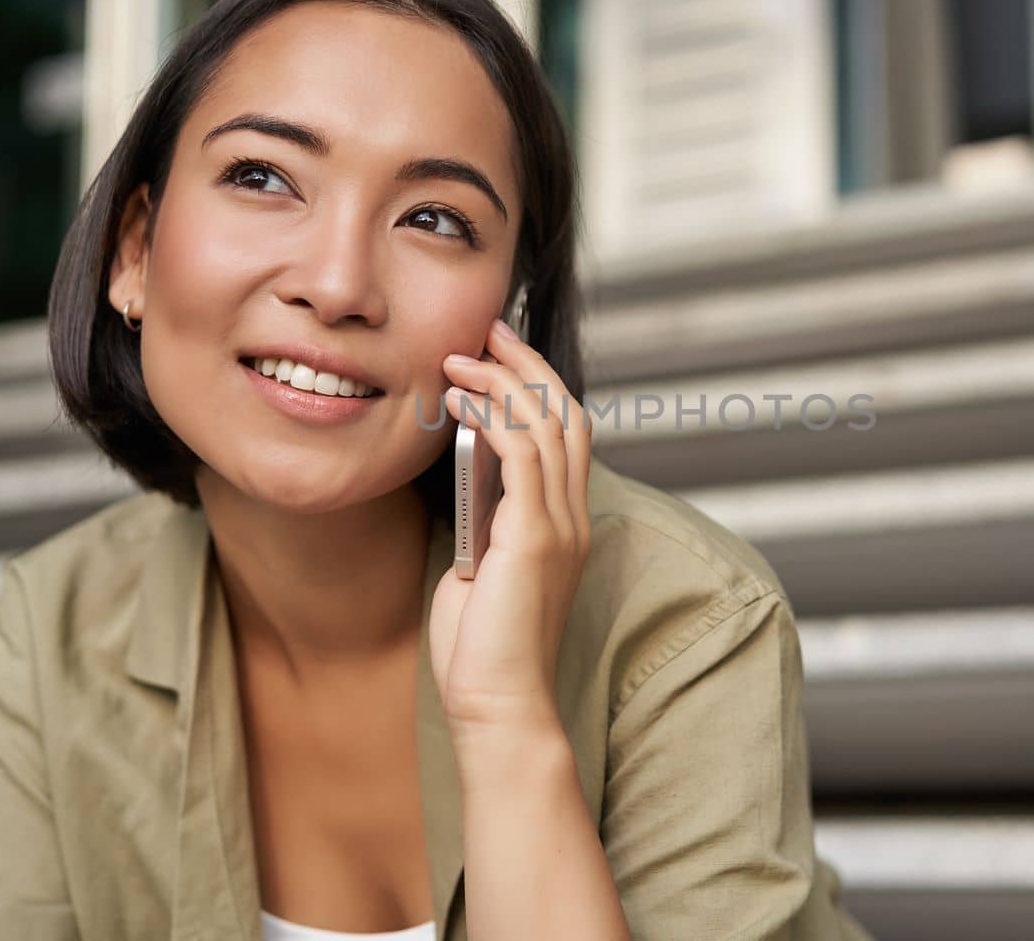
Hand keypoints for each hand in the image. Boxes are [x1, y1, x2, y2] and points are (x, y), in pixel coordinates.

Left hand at [432, 317, 591, 734]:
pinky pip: (524, 456)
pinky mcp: (533, 539)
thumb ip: (484, 521)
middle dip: (527, 364)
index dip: (538, 384)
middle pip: (566, 414)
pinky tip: (461, 401)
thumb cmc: (481, 648)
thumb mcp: (480, 568)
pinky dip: (494, 417)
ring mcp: (560, 527)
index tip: (498, 352)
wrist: (497, 703)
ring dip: (502, 382)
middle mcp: (573, 518)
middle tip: (487, 329)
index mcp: (565, 524)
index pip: (567, 434)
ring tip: (459, 357)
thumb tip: (465, 475)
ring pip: (548, 425)